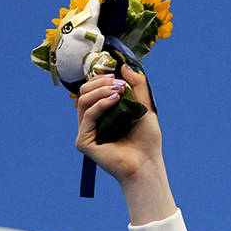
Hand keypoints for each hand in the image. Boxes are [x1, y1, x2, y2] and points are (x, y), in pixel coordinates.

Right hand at [71, 63, 161, 178]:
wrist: (147, 164)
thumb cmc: (147, 141)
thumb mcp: (144, 107)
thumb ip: (136, 86)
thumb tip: (123, 66)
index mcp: (101, 114)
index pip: (92, 90)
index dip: (101, 79)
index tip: (117, 76)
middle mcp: (91, 122)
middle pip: (84, 92)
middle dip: (100, 82)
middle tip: (120, 84)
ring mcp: (86, 132)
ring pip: (83, 100)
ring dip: (101, 90)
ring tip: (119, 90)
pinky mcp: (84, 142)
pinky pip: (88, 115)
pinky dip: (101, 104)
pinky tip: (115, 99)